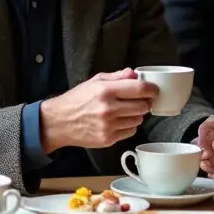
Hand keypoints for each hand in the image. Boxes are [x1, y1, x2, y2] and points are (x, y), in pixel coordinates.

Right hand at [40, 69, 158, 152]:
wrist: (59, 122)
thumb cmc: (77, 99)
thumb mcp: (95, 81)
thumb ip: (117, 77)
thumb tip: (134, 73)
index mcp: (106, 91)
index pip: (140, 89)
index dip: (152, 89)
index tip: (155, 90)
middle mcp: (108, 109)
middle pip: (143, 106)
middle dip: (146, 102)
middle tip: (141, 100)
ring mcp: (108, 126)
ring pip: (138, 120)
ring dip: (137, 115)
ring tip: (127, 110)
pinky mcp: (108, 139)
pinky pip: (130, 132)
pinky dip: (129, 126)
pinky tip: (119, 121)